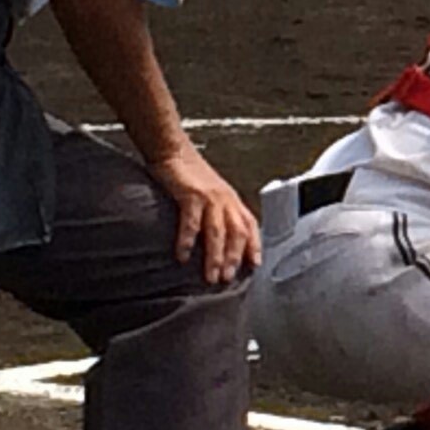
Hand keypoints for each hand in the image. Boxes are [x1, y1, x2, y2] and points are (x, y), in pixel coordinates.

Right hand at [149, 143, 261, 284]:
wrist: (173, 150)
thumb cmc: (191, 174)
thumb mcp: (213, 194)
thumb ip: (220, 213)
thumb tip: (222, 239)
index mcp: (233, 201)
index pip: (251, 226)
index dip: (255, 246)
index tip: (255, 266)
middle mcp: (226, 200)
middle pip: (237, 233)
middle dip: (235, 258)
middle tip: (228, 279)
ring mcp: (210, 197)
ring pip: (218, 231)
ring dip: (216, 256)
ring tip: (211, 275)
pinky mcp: (191, 194)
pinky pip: (192, 221)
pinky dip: (188, 239)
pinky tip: (183, 255)